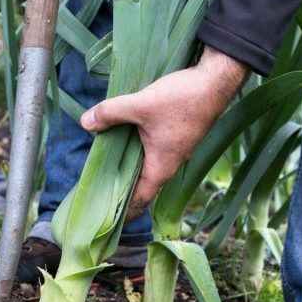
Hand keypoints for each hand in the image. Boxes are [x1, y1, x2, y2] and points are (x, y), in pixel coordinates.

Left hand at [80, 46, 248, 219]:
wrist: (215, 81)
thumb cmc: (182, 99)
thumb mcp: (141, 105)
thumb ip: (111, 113)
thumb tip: (85, 122)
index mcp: (161, 168)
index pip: (140, 201)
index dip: (123, 212)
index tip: (105, 221)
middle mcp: (169, 165)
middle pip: (141, 186)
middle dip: (121, 191)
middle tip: (95, 194)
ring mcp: (174, 151)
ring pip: (146, 167)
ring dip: (129, 169)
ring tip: (104, 167)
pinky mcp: (176, 137)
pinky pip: (152, 152)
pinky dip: (137, 152)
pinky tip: (122, 140)